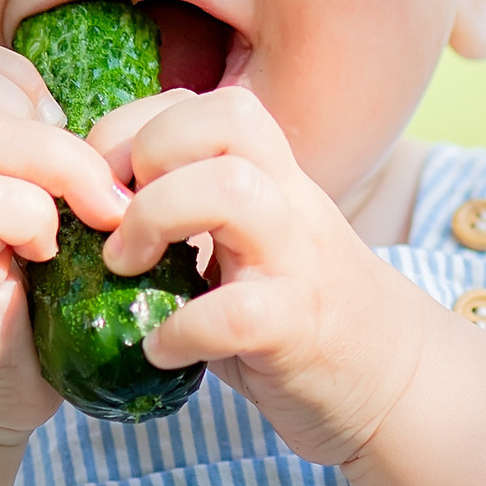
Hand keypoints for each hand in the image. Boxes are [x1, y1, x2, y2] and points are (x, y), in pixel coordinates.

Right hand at [0, 40, 128, 439]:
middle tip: (90, 183)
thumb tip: (145, 121)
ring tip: (91, 217)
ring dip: (58, 168)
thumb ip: (55, 164)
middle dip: (45, 123)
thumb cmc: (17, 307)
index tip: (62, 139)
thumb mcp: (34, 217)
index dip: (16, 80)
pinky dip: (30, 218)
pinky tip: (49, 254)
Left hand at [97, 87, 423, 468]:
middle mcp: (291, 204)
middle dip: (146, 153)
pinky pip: (238, 312)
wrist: (395, 382)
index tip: (101, 184)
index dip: (138, 126)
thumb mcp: (248, 247)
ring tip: (124, 267)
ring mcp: (300, 261)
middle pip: (225, 119)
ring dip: (158, 217)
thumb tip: (90, 213)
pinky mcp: (299, 328)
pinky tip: (158, 349)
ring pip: (235, 189)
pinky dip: (182, 331)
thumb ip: (189, 219)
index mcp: (273, 179)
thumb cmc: (300, 313)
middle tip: (110, 218)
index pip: (207, 103)